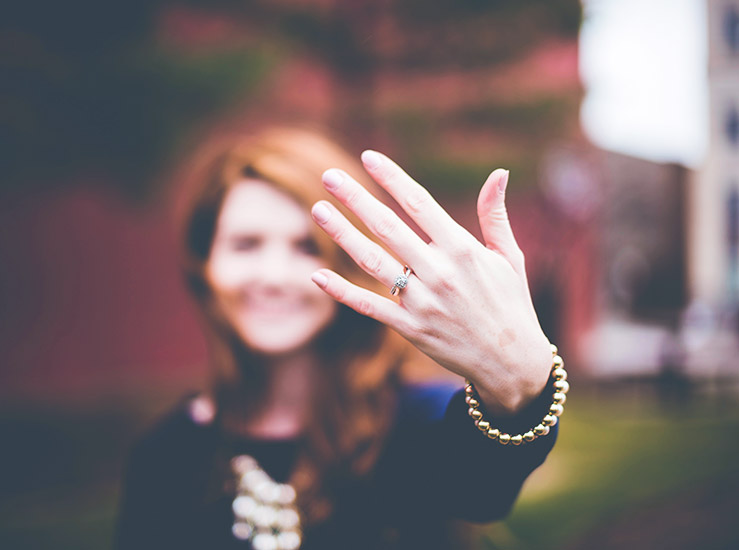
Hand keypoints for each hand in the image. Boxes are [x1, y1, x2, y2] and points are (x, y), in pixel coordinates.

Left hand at [310, 150, 551, 415]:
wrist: (512, 363)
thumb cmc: (511, 304)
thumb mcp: (510, 258)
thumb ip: (495, 216)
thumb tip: (498, 173)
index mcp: (464, 250)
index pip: (420, 204)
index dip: (392, 178)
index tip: (369, 157)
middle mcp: (440, 273)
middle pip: (388, 227)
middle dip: (356, 199)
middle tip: (330, 177)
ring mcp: (423, 303)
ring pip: (372, 262)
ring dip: (342, 235)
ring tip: (319, 210)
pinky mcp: (410, 329)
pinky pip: (370, 307)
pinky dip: (342, 292)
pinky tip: (317, 275)